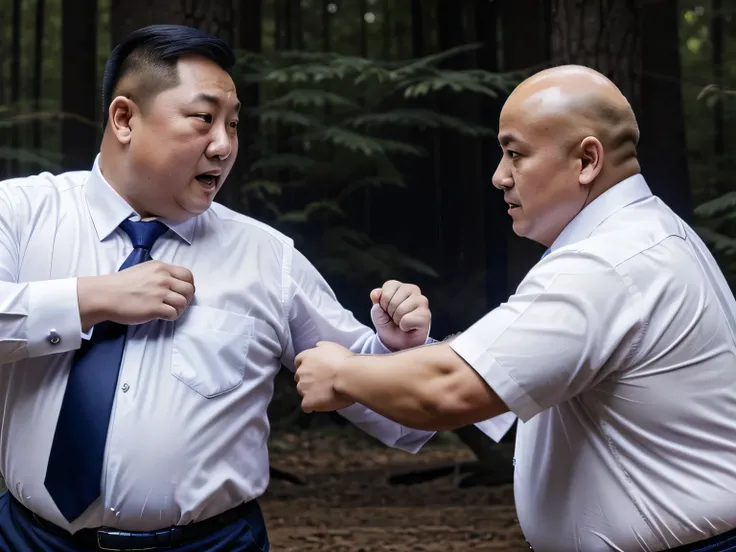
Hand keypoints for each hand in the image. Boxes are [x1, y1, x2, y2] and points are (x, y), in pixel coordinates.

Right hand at [78, 260, 194, 328]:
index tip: (183, 292)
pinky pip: (174, 314)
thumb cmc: (121, 284)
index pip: (187, 275)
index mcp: (161, 268)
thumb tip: (173, 282)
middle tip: (177, 304)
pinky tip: (163, 316)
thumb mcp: (144, 270)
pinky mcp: (155, 308)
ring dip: (179, 309)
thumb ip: (160, 274)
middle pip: (189, 289)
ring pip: (184, 302)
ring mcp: (160, 293)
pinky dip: (172, 317)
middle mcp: (163, 278)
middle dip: (186, 298)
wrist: (105, 295)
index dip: (189, 285)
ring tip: (170, 311)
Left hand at [294, 342, 355, 412]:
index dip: (306, 367)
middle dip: (308, 380)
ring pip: (302, 391)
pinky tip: (322, 404)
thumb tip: (316, 347)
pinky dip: (312, 406)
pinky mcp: (307, 401)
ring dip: (310, 393)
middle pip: (299, 378)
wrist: (348, 376)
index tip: (315, 371)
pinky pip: (306, 406)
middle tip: (322, 383)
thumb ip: (320, 347)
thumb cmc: (343, 360)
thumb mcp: (331, 346)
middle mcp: (301, 372)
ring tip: (324, 394)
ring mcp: (303, 387)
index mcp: (306, 357)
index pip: (298, 362)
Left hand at [370, 280, 430, 350]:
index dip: (383, 303)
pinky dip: (404, 326)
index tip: (387, 311)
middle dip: (390, 313)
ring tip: (402, 322)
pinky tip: (409, 327)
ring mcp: (422, 301)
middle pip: (392, 300)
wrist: (398, 343)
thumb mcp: (377, 314)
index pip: (387, 289)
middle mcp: (413, 290)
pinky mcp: (426, 314)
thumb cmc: (389, 325)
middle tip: (396, 319)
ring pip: (400, 310)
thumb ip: (376, 302)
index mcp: (400, 287)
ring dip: (397, 320)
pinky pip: (407, 320)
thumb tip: (376, 294)